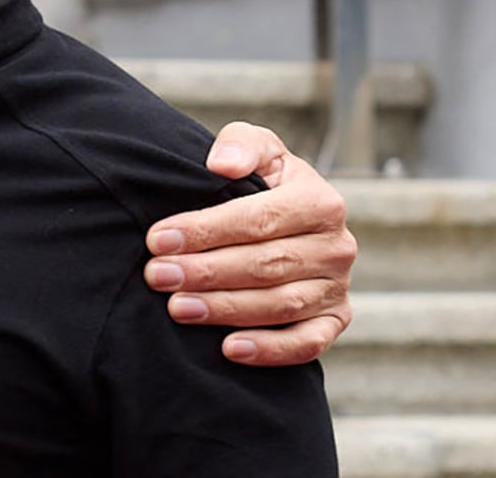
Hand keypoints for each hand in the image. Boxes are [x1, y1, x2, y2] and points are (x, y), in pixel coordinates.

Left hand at [144, 121, 355, 365]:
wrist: (292, 216)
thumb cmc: (262, 179)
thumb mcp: (256, 147)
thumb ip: (241, 145)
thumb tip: (221, 164)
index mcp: (320, 202)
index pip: (258, 220)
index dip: (206, 231)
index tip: (158, 239)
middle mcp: (337, 247)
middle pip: (265, 265)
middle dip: (206, 272)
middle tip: (158, 276)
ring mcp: (337, 287)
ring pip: (280, 305)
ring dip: (226, 309)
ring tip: (178, 308)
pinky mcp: (335, 320)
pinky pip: (307, 343)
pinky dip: (271, 350)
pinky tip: (230, 349)